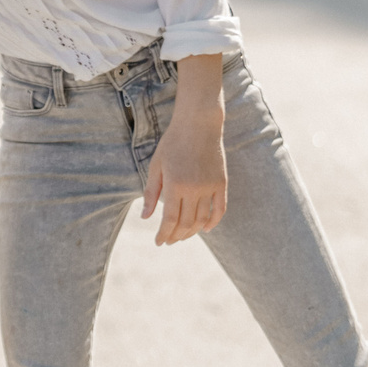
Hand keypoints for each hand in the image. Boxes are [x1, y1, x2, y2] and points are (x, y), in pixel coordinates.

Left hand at [142, 55, 226, 244]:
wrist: (198, 124)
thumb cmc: (172, 143)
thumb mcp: (156, 165)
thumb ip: (152, 192)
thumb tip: (146, 217)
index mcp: (175, 184)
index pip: (170, 220)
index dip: (164, 234)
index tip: (158, 242)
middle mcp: (194, 189)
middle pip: (186, 224)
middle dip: (176, 236)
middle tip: (169, 241)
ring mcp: (210, 187)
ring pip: (203, 220)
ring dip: (192, 232)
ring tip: (183, 236)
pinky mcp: (221, 183)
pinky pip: (220, 209)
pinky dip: (213, 222)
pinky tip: (205, 229)